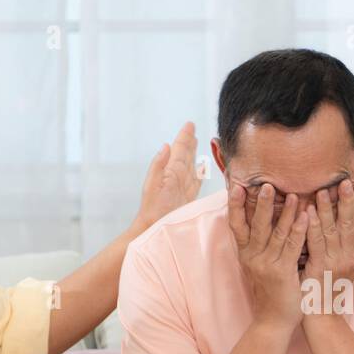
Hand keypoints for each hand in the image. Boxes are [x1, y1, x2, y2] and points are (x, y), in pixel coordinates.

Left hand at [131, 121, 199, 235]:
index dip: (184, 137)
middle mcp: (177, 177)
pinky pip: (197, 180)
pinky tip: (202, 167)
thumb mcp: (152, 184)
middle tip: (193, 130)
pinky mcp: (189, 197)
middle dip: (189, 143)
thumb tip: (166, 146)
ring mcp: (184, 187)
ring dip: (194, 154)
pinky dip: (200, 172)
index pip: (179, 150)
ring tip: (197, 142)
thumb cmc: (152, 210)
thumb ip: (158, 164)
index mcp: (169, 171)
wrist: (154, 228)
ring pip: (192, 166)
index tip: (189, 125)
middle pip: (186, 155)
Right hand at [228, 182, 307, 330]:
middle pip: (255, 225)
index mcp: (245, 253)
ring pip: (275, 233)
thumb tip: (263, 217)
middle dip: (260, 203)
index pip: (236, 224)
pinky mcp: (282, 273)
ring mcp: (266, 265)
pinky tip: (306, 216)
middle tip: (265, 184)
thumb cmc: (270, 289)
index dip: (236, 206)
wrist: (273, 319)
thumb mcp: (259, 264)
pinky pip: (291, 247)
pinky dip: (298, 230)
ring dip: (283, 212)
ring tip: (291, 193)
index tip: (236, 186)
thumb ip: (259, 243)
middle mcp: (252, 257)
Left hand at [302, 178, 353, 291]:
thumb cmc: (330, 285)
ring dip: (329, 209)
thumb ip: (345, 242)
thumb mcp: (344, 263)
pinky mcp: (321, 268)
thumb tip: (343, 216)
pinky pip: (317, 243)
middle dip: (349, 200)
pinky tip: (310, 212)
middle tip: (346, 181)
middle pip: (351, 223)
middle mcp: (351, 256)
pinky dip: (313, 226)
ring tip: (325, 190)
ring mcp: (337, 262)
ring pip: (333, 230)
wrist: (322, 314)